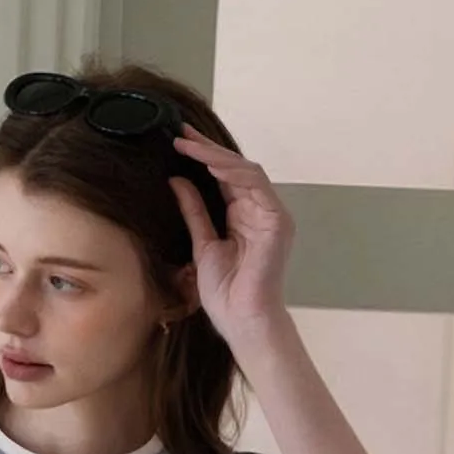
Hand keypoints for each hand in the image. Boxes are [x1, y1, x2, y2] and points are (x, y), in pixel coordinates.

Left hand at [169, 123, 295, 338]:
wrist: (242, 320)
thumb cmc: (226, 294)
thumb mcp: (201, 245)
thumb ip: (194, 212)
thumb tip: (177, 181)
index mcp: (243, 217)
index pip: (224, 179)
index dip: (203, 158)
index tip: (178, 142)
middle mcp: (260, 211)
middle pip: (235, 169)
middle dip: (207, 148)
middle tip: (181, 132)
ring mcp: (271, 214)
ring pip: (245, 171)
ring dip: (215, 155)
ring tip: (188, 144)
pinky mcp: (276, 220)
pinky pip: (254, 185)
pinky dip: (231, 171)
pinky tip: (208, 162)